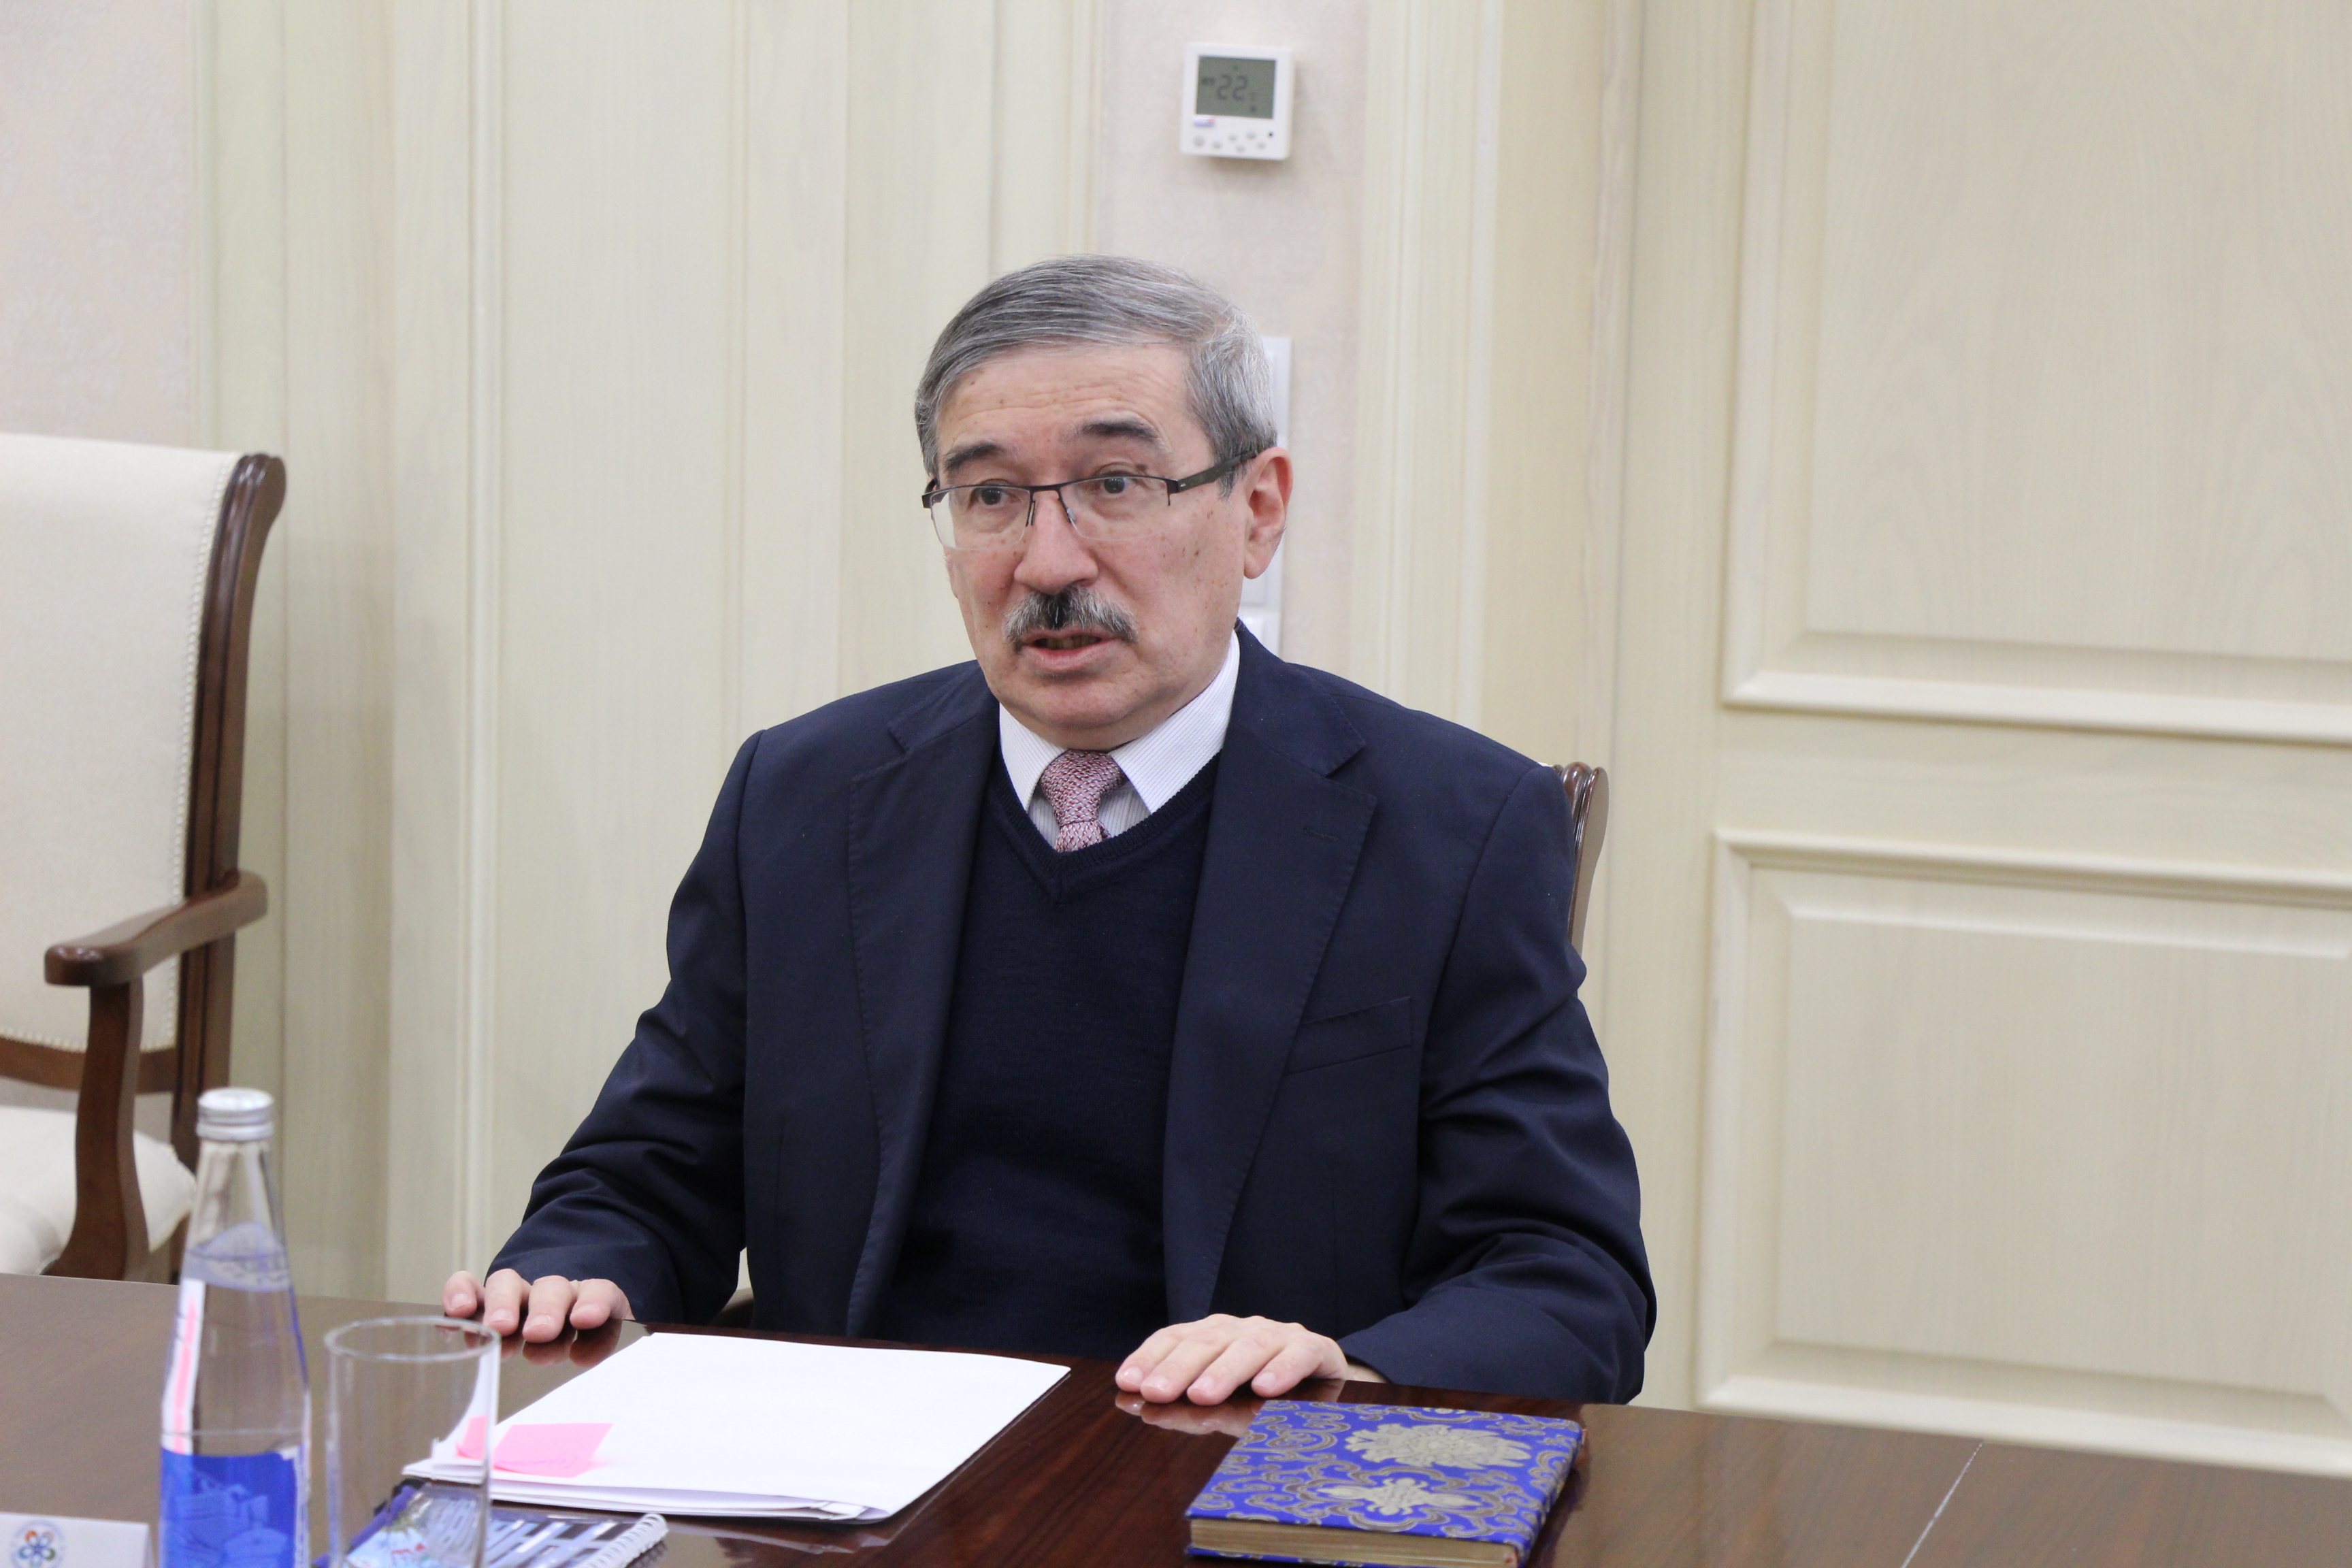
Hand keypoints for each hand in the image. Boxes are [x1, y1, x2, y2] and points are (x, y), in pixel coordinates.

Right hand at [443, 1268, 633, 1342]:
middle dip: (545, 1309)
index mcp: (588, 1300)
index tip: (584, 1320)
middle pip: (551, 1289)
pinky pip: (468, 1286)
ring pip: (508, 1284)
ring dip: (503, 1304)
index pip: (599, 1292)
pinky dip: (460, 1293)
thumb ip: (594, 1345)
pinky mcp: (482, 1300)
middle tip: (538, 1333)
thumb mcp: (595, 1340)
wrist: (551, 1323)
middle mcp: (551, 1292)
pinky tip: (457, 1312)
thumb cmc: (577, 1338)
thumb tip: (581, 1355)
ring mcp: (516, 1293)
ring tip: (497, 1329)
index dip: (593, 1302)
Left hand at [1115, 1314, 1382, 1404]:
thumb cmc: (1262, 1398)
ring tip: (1203, 1395)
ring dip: (1224, 1371)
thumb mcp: (1222, 1405)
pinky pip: (1297, 1355)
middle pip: (1206, 1341)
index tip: (1127, 1383)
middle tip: (1157, 1393)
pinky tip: (1265, 1389)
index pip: (1174, 1338)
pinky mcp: (1315, 1348)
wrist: (1325, 1387)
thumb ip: (1190, 1408)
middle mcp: (1241, 1329)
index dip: (1150, 1358)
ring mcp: (1279, 1335)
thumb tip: (1145, 1410)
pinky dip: (1281, 1370)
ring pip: (1249, 1346)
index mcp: (1213, 1336)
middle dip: (1179, 1368)